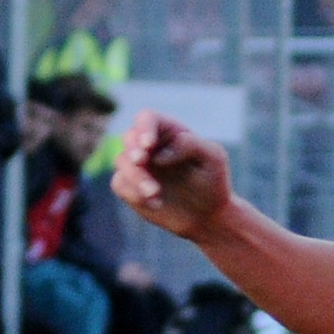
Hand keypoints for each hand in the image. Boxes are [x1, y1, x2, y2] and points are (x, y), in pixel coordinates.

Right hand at [112, 113, 232, 241]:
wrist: (207, 214)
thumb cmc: (212, 180)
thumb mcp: (213, 158)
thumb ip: (191, 145)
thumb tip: (160, 153)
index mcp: (168, 131)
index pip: (147, 118)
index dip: (144, 128)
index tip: (148, 144)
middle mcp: (149, 145)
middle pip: (129, 137)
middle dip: (134, 150)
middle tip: (141, 161)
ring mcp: (138, 166)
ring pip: (122, 161)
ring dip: (136, 176)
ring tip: (154, 193)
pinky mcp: (130, 186)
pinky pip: (119, 184)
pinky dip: (134, 194)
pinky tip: (155, 203)